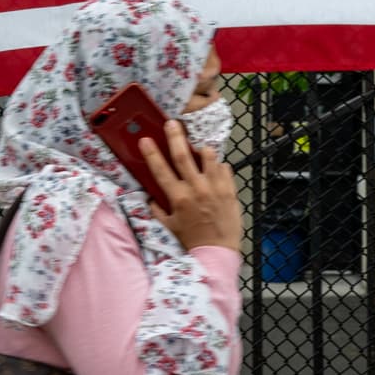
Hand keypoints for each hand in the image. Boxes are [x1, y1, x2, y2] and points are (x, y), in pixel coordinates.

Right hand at [138, 120, 242, 251]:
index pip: (161, 170)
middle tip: (172, 123)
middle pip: (183, 156)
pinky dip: (218, 165)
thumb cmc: (191, 239)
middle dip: (175, 137)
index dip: (151, 153)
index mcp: (178, 198)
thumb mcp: (169, 226)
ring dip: (202, 150)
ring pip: (208, 157)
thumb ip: (157, 210)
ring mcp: (215, 188)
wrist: (217, 251)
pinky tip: (215, 169)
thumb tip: (150, 197)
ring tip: (199, 148)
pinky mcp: (230, 190)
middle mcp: (196, 189)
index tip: (145, 140)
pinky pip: (224, 168)